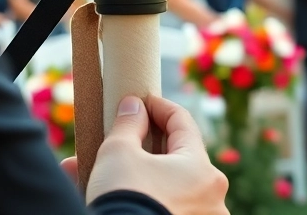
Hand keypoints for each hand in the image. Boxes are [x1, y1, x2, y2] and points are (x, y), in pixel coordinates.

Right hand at [66, 95, 228, 213]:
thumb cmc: (123, 197)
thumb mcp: (118, 153)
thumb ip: (128, 124)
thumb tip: (134, 107)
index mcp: (202, 169)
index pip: (183, 123)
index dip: (159, 107)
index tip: (140, 102)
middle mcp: (211, 197)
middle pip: (176, 158)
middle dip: (142, 147)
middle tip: (120, 136)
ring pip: (166, 187)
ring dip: (136, 176)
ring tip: (95, 171)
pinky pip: (163, 208)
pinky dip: (139, 200)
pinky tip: (104, 194)